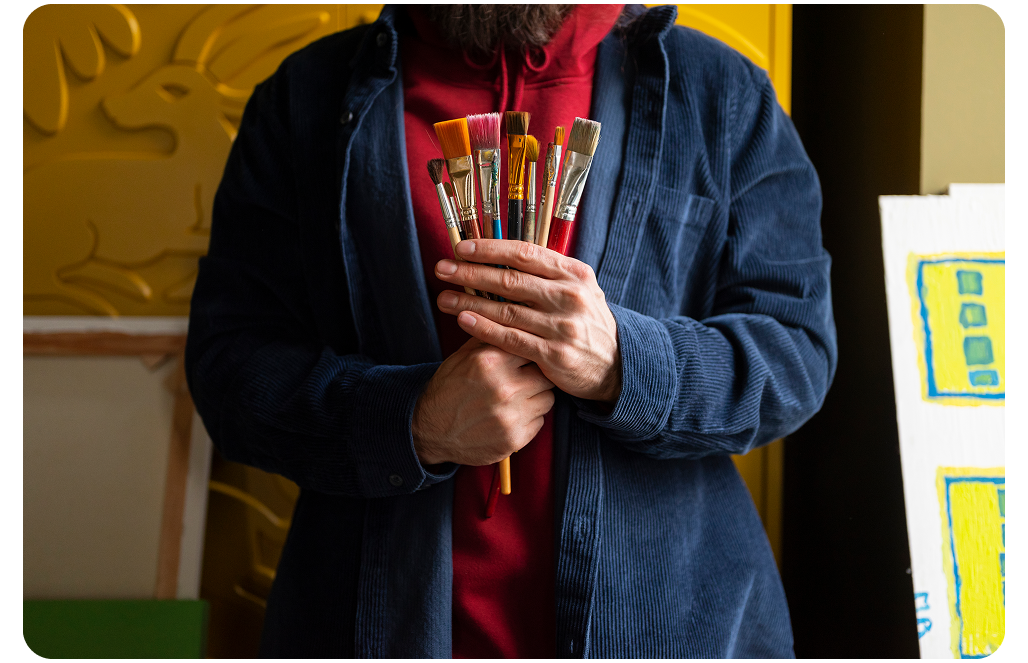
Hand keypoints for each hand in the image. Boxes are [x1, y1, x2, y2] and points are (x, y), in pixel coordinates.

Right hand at [412, 337, 555, 465]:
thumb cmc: (448, 389)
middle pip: (545, 374)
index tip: (527, 357)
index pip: (531, 348)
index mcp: (491, 362)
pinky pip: (540, 422)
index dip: (530, 353)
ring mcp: (511, 416)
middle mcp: (504, 388)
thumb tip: (514, 318)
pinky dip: (529, 419)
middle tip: (524, 379)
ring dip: (536, 398)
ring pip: (548, 399)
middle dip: (537, 375)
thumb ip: (490, 337)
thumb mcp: (463, 356)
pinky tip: (510, 416)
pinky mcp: (515, 438)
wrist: (430, 431)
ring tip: (517, 398)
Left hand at [434, 239, 621, 404]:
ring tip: (444, 298)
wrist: (616, 365)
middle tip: (442, 269)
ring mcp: (562, 326)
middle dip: (470, 273)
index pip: (525, 254)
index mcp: (574, 274)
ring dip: (469, 301)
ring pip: (506, 309)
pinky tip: (464, 320)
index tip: (461, 248)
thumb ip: (548, 273)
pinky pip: (511, 338)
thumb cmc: (587, 323)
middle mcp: (570, 297)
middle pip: (510, 280)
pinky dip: (485, 328)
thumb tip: (504, 253)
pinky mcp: (554, 355)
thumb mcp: (579, 289)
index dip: (490, 249)